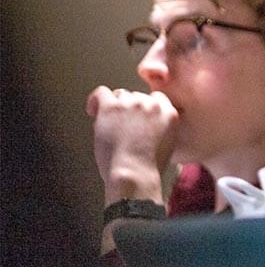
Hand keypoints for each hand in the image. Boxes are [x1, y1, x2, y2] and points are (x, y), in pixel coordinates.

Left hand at [86, 85, 177, 204]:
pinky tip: (93, 112)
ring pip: (120, 95)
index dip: (145, 108)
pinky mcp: (111, 107)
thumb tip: (146, 123)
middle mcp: (152, 105)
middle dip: (129, 109)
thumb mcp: (168, 144)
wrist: (134, 173)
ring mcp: (132, 104)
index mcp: (170, 113)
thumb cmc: (148, 167)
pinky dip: (95, 100)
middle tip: (122, 126)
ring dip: (115, 107)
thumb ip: (161, 127)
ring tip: (108, 124)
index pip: (157, 98)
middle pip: (137, 96)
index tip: (138, 119)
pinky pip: (101, 93)